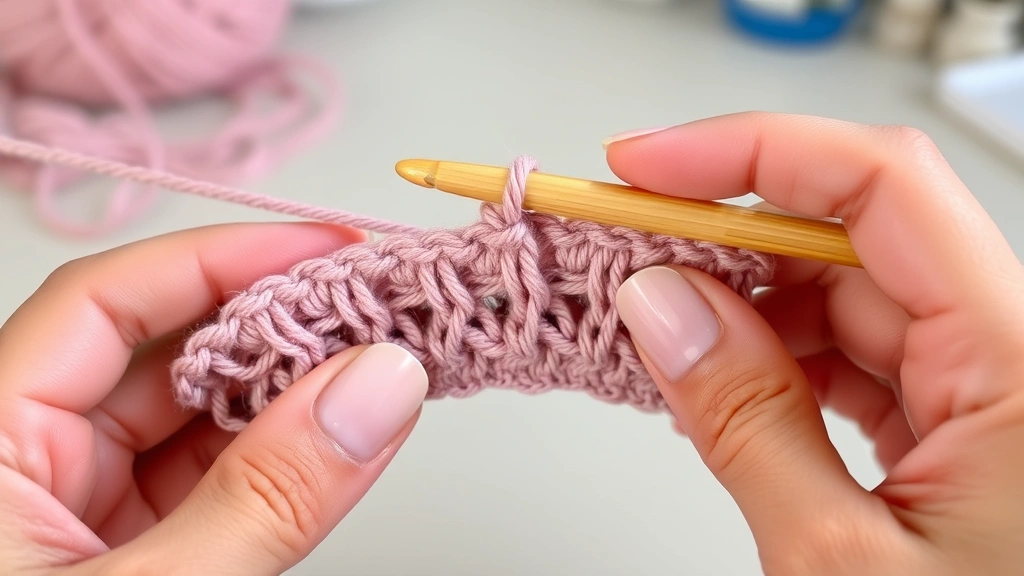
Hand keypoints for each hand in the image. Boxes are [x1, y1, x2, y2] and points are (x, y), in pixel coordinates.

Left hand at [0, 223, 427, 574]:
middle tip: (373, 311)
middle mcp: (24, 465)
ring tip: (376, 369)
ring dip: (289, 395)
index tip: (327, 249)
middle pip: (158, 355)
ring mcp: (77, 514)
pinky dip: (280, 460)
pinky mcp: (130, 556)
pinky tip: (338, 435)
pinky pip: (211, 483)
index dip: (219, 258)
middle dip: (273, 328)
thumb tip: (377, 388)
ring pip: (195, 421)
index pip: (101, 304)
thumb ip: (263, 497)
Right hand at [606, 113, 1023, 574]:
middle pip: (857, 238)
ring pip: (848, 299)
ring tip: (652, 324)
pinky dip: (775, 359)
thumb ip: (744, 422)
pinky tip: (713, 374)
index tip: (643, 167)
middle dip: (726, 236)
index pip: (883, 188)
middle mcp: (1016, 357)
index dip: (753, 153)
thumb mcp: (837, 564)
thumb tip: (660, 305)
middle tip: (621, 252)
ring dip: (742, 304)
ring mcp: (988, 391)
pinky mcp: (958, 426)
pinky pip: (855, 358)